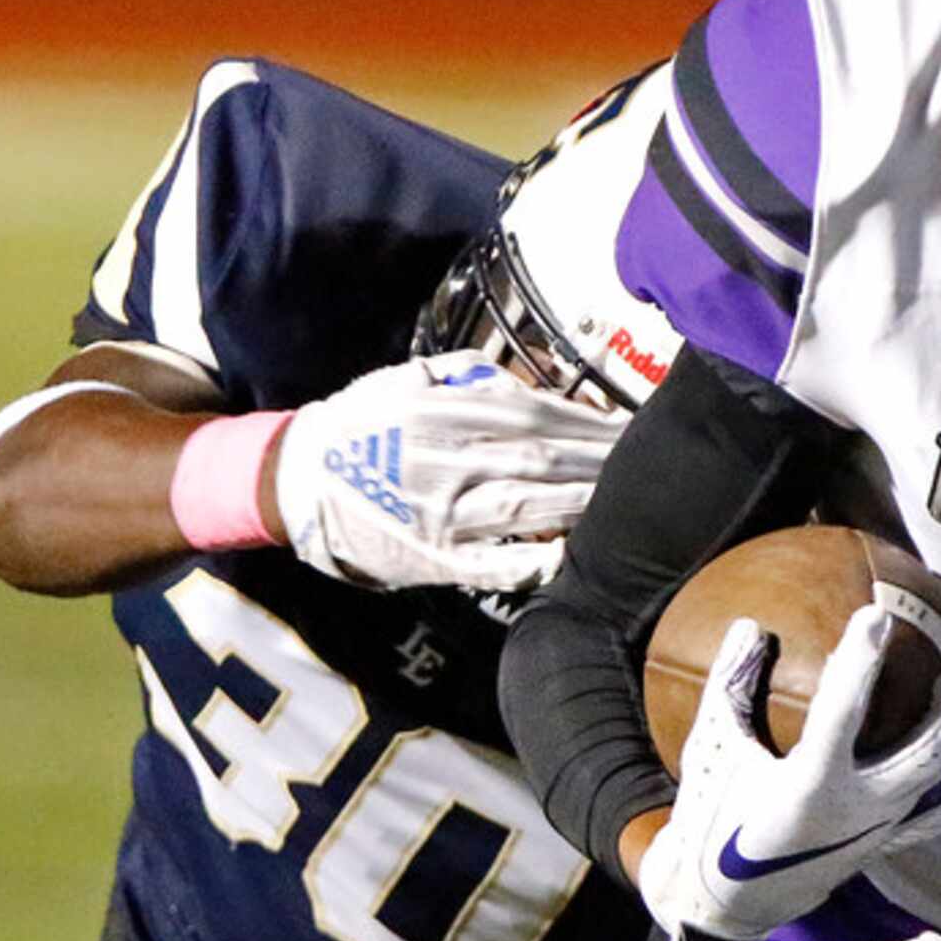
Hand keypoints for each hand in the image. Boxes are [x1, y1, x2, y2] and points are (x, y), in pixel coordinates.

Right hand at [274, 352, 621, 590]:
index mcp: (442, 414)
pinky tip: (570, 557)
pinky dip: (532, 564)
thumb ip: (468, 373)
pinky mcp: (434, 559)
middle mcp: (446, 462)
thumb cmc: (360, 425)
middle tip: (648, 461)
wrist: (292, 482)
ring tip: (626, 499)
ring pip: (527, 509)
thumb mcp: (405, 380)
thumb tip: (531, 374)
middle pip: (542, 459)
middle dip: (601, 460)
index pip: (534, 413)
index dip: (589, 419)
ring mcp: (441, 516)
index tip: (631, 425)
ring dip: (582, 504)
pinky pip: (491, 567)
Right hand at [635, 607, 940, 940]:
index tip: (876, 614)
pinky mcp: (872, 852)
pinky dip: (938, 806)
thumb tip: (749, 626)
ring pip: (933, 783)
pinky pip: (919, 825)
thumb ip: (730, 686)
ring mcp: (871, 834)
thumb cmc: (709, 820)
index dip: (861, 657)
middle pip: (926, 751)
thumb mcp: (710, 750)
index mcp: (809, 784)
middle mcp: (854, 810)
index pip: (844, 707)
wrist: (715, 902)